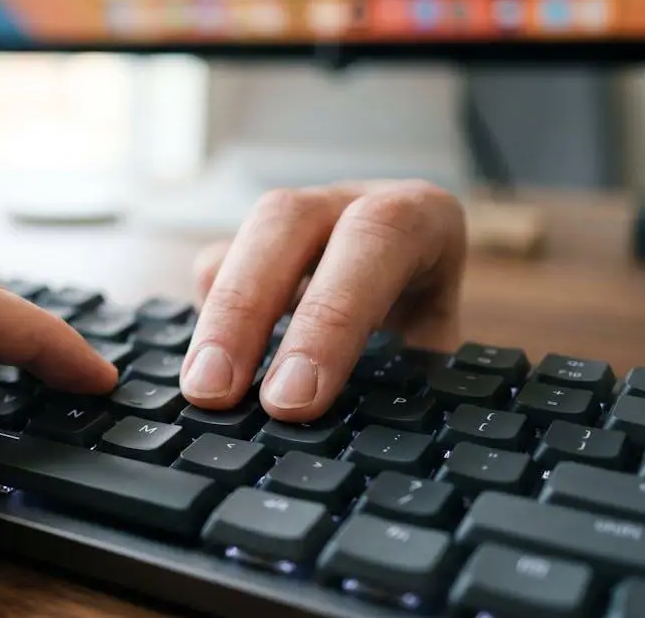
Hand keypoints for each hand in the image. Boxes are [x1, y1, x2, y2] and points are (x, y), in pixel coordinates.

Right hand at [181, 181, 465, 421]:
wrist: (427, 310)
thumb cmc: (438, 340)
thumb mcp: (443, 361)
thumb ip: (409, 385)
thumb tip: (366, 441)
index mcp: (421, 217)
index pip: (378, 237)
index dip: (334, 314)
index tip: (295, 398)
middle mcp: (351, 203)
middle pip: (287, 220)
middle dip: (247, 308)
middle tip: (218, 393)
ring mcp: (299, 218)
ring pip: (244, 237)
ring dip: (218, 317)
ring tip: (202, 392)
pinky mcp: (252, 245)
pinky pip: (215, 264)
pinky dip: (206, 313)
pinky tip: (204, 363)